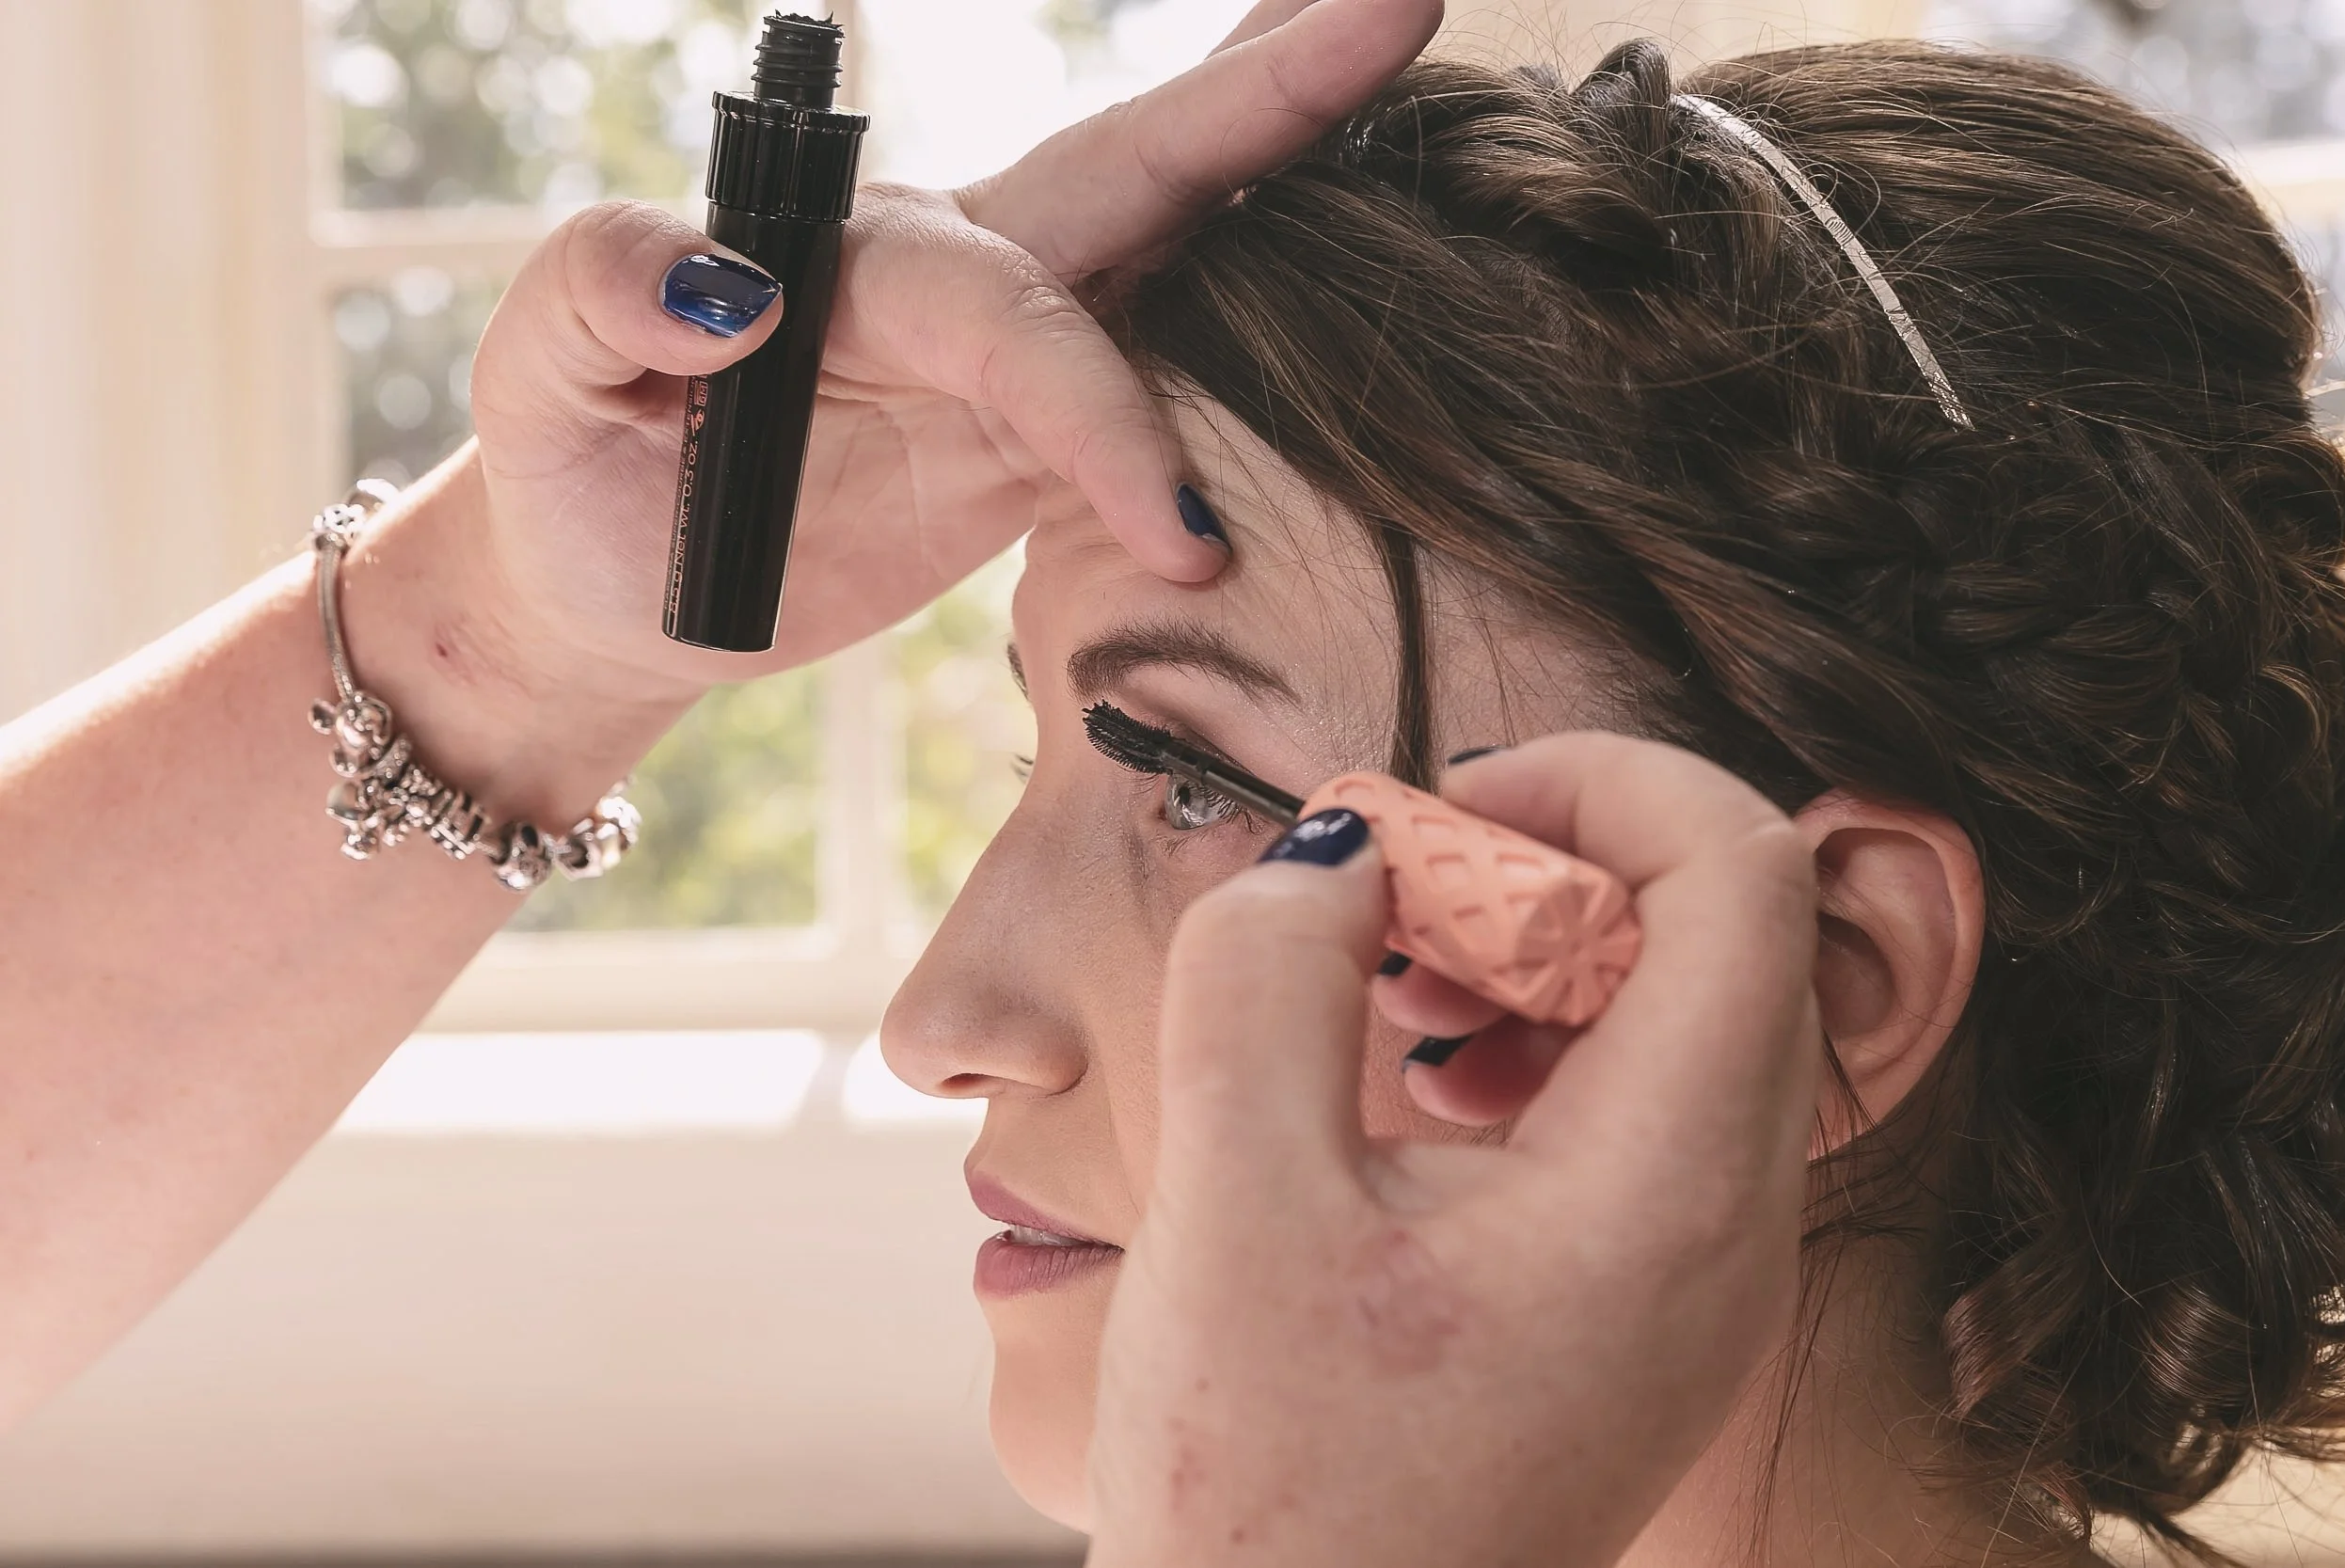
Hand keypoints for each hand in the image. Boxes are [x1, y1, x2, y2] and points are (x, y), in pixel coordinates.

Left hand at [455, 0, 1444, 705]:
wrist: (612, 587)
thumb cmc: (578, 466)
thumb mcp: (536, 370)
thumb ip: (604, 287)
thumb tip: (742, 283)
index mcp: (851, 256)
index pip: (1010, 310)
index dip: (1094, 404)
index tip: (1172, 533)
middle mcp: (950, 282)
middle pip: (1131, 172)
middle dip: (1262, 94)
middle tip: (1396, 2)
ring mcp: (1005, 362)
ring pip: (1176, 257)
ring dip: (1291, 179)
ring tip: (1398, 70)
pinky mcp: (1032, 447)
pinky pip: (1164, 400)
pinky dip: (1250, 374)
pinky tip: (1359, 310)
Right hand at [1085, 735, 1821, 1567]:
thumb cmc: (1274, 1496)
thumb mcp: (1230, 1204)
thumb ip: (1268, 975)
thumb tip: (1340, 846)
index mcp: (1669, 1192)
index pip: (1745, 870)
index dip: (1597, 780)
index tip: (1434, 817)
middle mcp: (1731, 1224)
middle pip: (1722, 926)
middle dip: (1547, 864)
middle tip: (1387, 909)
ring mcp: (1706, 1269)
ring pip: (1685, 1007)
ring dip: (1539, 952)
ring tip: (1390, 1001)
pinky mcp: (1650, 1297)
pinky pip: (1643, 1100)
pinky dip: (1538, 1043)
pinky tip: (1412, 1091)